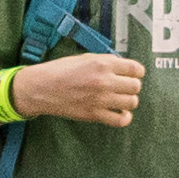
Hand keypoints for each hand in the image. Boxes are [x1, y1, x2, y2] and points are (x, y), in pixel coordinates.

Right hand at [20, 53, 144, 128]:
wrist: (41, 88)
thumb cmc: (61, 70)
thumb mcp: (85, 58)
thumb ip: (106, 62)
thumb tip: (123, 67)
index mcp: (103, 64)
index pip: (135, 69)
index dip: (136, 72)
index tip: (132, 74)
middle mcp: (104, 81)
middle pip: (136, 86)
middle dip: (132, 86)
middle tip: (123, 87)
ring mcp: (101, 99)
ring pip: (132, 102)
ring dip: (129, 100)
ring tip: (120, 99)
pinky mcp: (95, 115)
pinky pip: (121, 120)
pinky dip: (125, 117)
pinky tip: (120, 112)